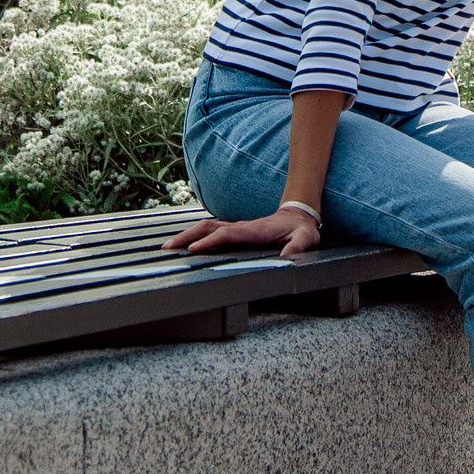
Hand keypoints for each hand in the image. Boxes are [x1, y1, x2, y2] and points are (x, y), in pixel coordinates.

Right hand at [163, 208, 321, 258]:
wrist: (298, 215)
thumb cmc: (301, 230)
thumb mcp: (306, 239)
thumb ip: (297, 246)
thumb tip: (287, 257)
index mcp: (253, 231)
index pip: (226, 235)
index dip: (210, 242)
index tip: (193, 249)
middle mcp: (240, 227)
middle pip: (208, 228)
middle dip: (187, 236)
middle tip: (167, 248)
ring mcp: (236, 228)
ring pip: (205, 228)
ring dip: (186, 235)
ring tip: (167, 247)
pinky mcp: (234, 231)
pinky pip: (210, 232)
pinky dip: (193, 235)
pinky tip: (182, 244)